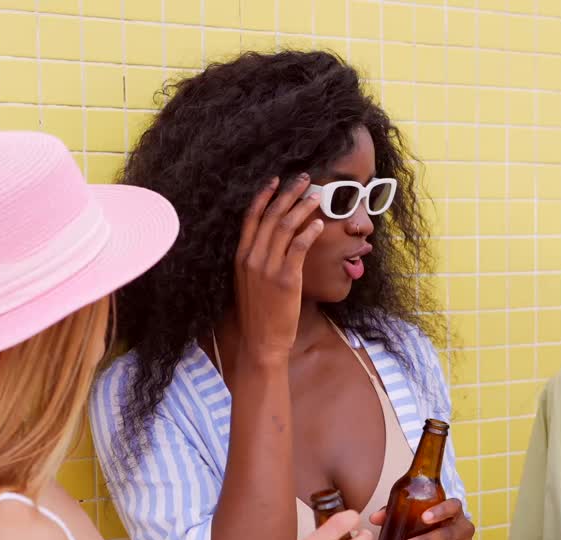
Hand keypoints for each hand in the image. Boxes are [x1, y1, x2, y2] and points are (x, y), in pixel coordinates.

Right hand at [234, 175, 323, 363]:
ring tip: (317, 196)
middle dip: (288, 193)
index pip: (251, 217)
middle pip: (271, 216)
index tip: (275, 179)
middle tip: (304, 179)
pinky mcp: (286, 278)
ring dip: (303, 207)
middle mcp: (252, 257)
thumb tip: (270, 240)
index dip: (264, 195)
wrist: (261, 340)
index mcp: (240, 256)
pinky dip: (310, 232)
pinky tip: (320, 224)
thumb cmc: (258, 312)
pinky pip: (299, 247)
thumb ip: (256, 259)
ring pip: (286, 227)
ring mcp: (268, 267)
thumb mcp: (248, 282)